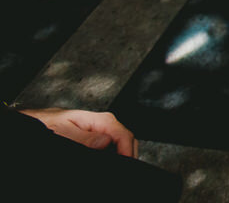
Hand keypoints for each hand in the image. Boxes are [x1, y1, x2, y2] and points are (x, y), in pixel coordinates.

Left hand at [22, 108, 137, 156]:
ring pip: (121, 145)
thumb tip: (105, 142)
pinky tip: (106, 160)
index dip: (127, 152)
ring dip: (120, 155)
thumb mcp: (63, 132)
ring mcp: (104, 131)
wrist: (42, 122)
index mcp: (101, 120)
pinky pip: (113, 147)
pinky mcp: (99, 138)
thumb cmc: (50, 124)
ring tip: (112, 165)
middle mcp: (106, 124)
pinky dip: (113, 155)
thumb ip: (84, 137)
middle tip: (120, 168)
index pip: (124, 135)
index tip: (124, 164)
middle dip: (127, 155)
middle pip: (127, 140)